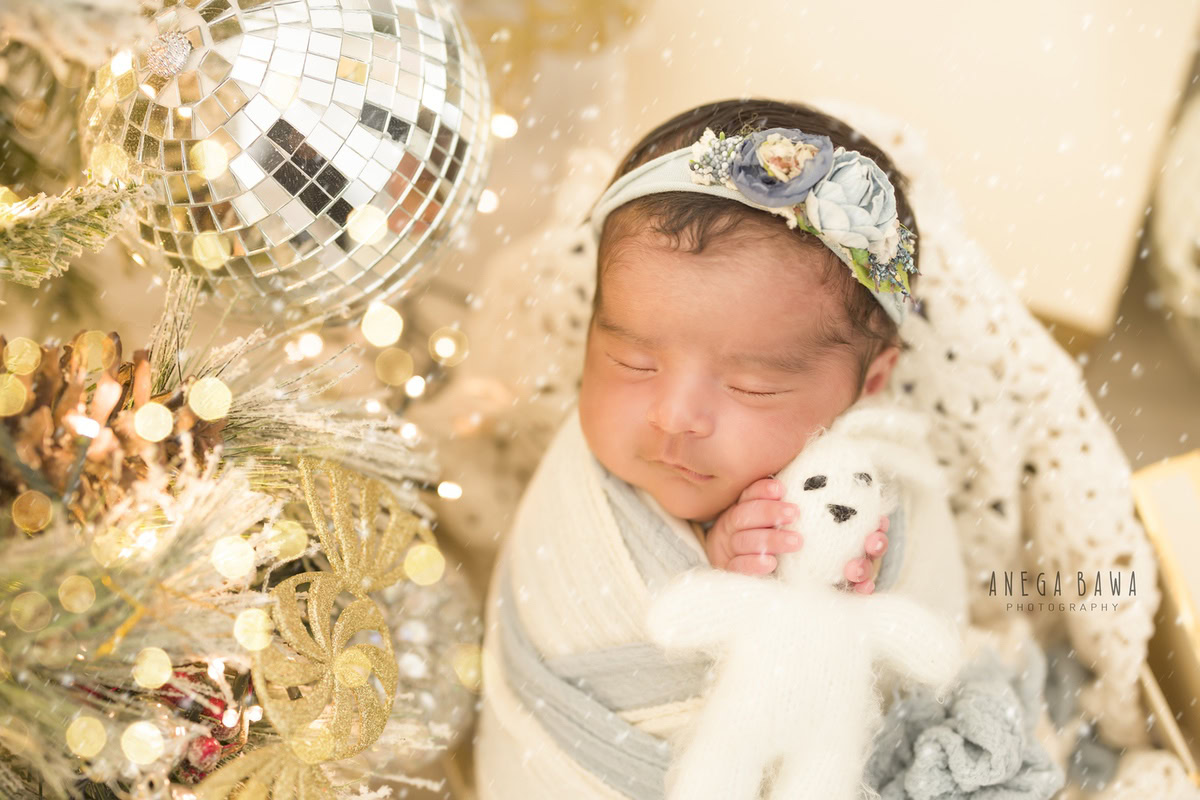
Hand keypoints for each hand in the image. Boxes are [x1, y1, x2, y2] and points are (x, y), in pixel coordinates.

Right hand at [705, 478, 889, 592]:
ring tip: (796, 542)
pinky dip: (753, 564)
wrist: (739, 568)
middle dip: (769, 512)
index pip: (748, 494)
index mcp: (742, 507)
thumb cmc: (767, 537)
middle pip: (743, 515)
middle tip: (795, 513)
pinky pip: (737, 566)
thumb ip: (787, 504)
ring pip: (743, 540)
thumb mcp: (774, 518)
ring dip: (769, 539)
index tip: (781, 489)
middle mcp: (732, 525)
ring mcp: (729, 548)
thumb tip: (821, 482)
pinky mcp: (730, 570)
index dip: (762, 490)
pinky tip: (770, 563)